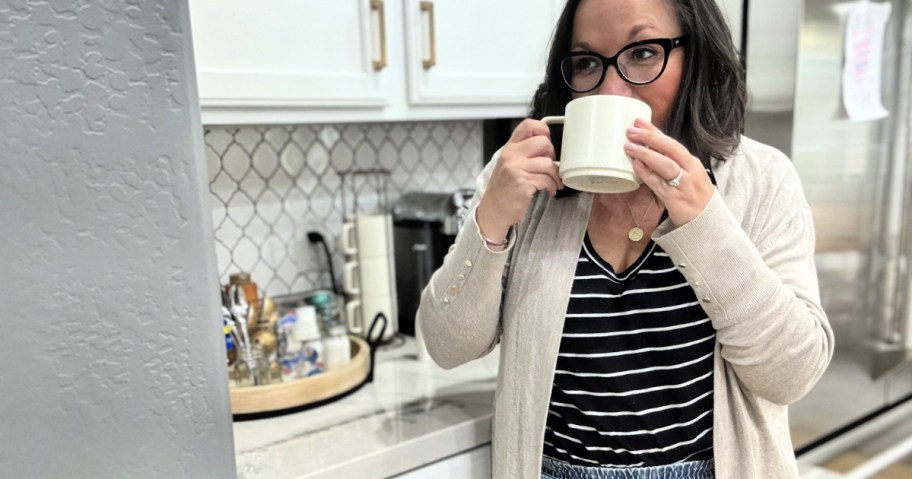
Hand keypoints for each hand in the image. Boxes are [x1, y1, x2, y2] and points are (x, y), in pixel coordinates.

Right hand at [477, 119, 562, 239]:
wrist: (492, 211)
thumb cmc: (503, 190)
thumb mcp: (508, 165)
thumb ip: (523, 153)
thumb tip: (547, 146)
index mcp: (509, 148)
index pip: (528, 125)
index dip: (542, 130)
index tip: (547, 142)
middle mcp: (511, 156)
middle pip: (543, 142)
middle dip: (552, 155)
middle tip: (550, 166)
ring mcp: (516, 169)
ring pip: (548, 163)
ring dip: (555, 175)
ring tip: (553, 182)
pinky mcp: (522, 183)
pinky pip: (546, 179)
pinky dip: (552, 186)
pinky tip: (548, 190)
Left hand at [624, 118, 713, 225]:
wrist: (706, 221)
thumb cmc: (692, 196)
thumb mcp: (687, 175)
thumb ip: (670, 163)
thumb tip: (646, 150)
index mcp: (692, 162)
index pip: (671, 142)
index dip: (654, 131)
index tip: (639, 121)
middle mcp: (690, 171)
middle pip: (670, 149)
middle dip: (650, 137)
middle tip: (631, 130)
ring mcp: (684, 185)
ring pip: (665, 165)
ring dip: (646, 154)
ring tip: (629, 146)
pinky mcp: (675, 199)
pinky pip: (658, 184)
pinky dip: (647, 174)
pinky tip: (636, 166)